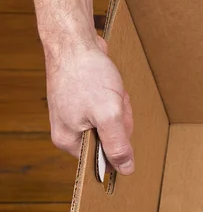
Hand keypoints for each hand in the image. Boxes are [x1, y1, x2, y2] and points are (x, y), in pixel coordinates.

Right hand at [45, 36, 134, 174]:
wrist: (75, 42)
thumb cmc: (87, 75)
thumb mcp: (108, 114)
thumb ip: (117, 145)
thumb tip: (126, 170)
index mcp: (69, 141)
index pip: (103, 160)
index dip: (118, 143)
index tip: (115, 123)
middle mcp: (69, 131)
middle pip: (110, 141)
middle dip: (120, 121)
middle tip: (114, 102)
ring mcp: (75, 115)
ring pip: (112, 124)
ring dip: (119, 107)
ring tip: (111, 91)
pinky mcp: (83, 102)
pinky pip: (109, 110)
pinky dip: (115, 98)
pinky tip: (111, 86)